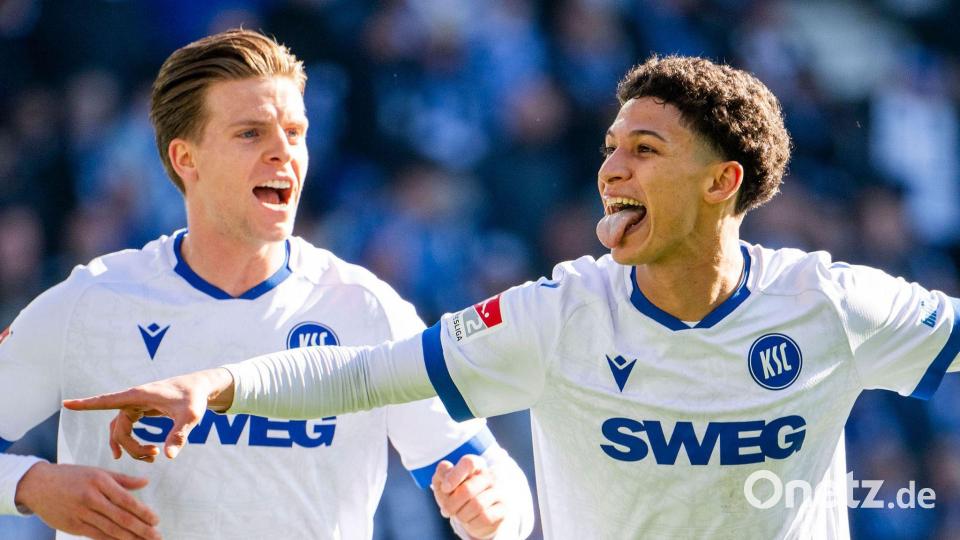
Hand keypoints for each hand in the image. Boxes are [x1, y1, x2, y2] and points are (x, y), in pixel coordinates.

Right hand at [15, 462, 160, 539]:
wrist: (38, 484)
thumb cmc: (72, 476)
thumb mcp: (97, 472)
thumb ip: (122, 479)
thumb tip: (146, 482)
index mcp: (100, 481)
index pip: (126, 500)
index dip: (143, 512)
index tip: (156, 520)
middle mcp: (91, 498)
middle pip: (121, 517)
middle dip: (141, 529)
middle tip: (157, 536)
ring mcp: (80, 513)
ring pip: (110, 530)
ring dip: (129, 538)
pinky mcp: (72, 526)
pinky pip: (96, 535)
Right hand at [63, 368, 234, 460]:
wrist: (201, 388)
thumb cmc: (195, 398)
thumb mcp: (190, 416)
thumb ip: (179, 434)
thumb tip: (169, 457)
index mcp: (138, 396)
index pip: (107, 400)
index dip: (86, 404)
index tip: (67, 403)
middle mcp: (133, 399)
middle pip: (118, 429)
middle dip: (132, 447)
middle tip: (154, 457)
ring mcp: (135, 405)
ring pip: (121, 431)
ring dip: (132, 446)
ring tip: (152, 456)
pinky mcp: (141, 410)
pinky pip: (127, 428)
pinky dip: (132, 442)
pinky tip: (145, 453)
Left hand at [431, 455, 506, 539]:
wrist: (473, 517)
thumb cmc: (457, 496)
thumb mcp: (444, 485)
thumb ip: (442, 474)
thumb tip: (445, 466)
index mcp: (476, 465)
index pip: (469, 463)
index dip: (454, 476)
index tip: (445, 488)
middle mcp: (491, 476)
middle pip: (468, 489)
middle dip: (451, 504)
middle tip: (446, 511)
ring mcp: (499, 492)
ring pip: (476, 505)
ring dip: (461, 515)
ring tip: (458, 516)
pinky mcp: (502, 509)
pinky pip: (485, 518)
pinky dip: (472, 523)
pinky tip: (470, 521)